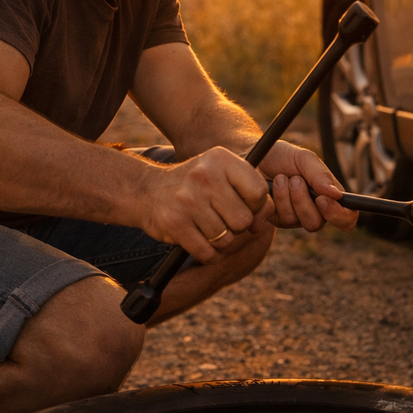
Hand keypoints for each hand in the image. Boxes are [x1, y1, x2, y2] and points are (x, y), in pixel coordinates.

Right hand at [139, 146, 271, 261]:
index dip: (256, 206)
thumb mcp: (222, 175)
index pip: (258, 192)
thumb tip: (266, 220)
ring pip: (226, 240)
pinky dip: (208, 254)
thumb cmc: (195, 185)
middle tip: (221, 218)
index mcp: (221, 159)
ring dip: (220, 240)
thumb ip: (250, 191)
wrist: (146, 191)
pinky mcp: (175, 223)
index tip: (243, 205)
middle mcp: (205, 176)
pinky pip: (208, 253)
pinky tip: (200, 241)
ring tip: (206, 226)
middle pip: (244, 220)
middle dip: (236, 226)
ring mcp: (188, 200)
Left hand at [257, 141, 357, 232]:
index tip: (322, 199)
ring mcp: (295, 217)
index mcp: (329, 196)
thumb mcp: (303, 158)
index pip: (347, 216)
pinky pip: (279, 219)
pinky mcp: (276, 219)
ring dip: (287, 197)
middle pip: (318, 222)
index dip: (339, 215)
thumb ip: (320, 175)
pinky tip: (271, 187)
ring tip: (280, 178)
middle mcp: (315, 210)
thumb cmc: (282, 156)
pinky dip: (274, 200)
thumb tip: (337, 195)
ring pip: (296, 221)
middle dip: (303, 200)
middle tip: (294, 179)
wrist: (253, 156)